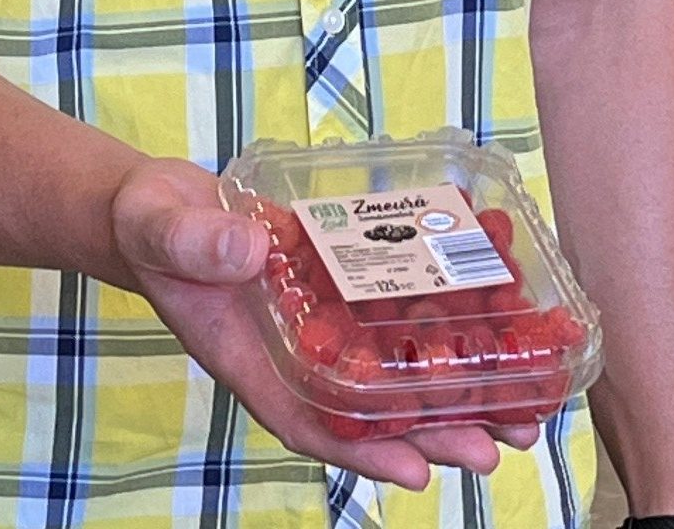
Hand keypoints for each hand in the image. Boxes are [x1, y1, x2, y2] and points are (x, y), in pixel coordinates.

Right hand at [110, 156, 541, 490]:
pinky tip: (486, 320)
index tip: (417, 470)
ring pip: (391, 366)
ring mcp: (320, 320)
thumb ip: (196, 241)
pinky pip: (390, 309)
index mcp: (249, 357)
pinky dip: (434, 321)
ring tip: (520, 411)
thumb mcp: (162, 228)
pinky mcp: (337, 283)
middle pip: (368, 406)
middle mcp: (294, 351)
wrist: (162, 202)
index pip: (308, 418)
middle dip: (434, 431)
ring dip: (451, 390)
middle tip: (501, 446)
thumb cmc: (153, 226)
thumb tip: (250, 248)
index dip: (364, 450)